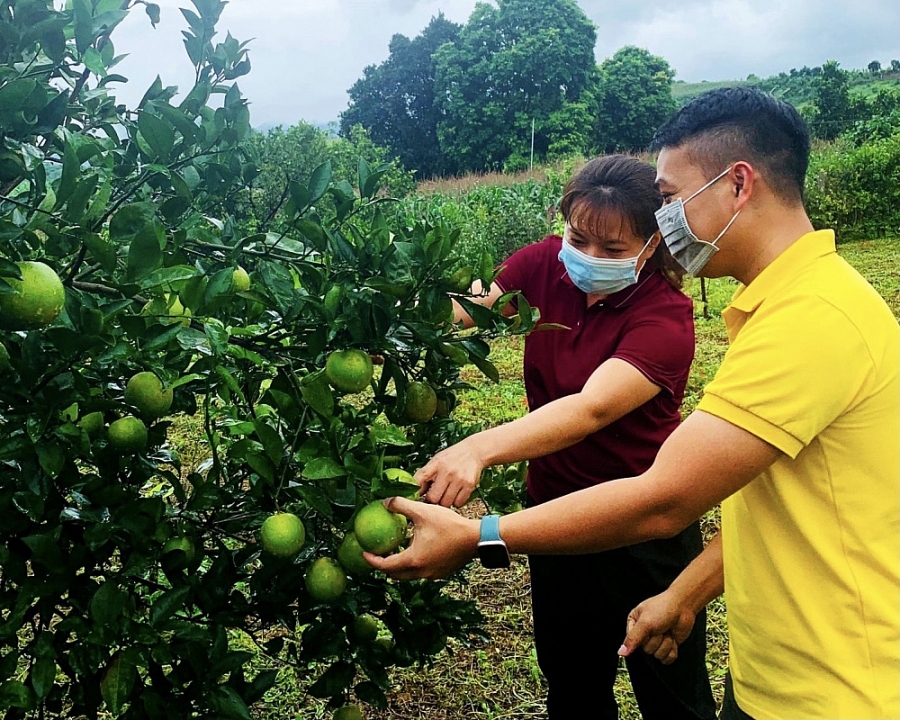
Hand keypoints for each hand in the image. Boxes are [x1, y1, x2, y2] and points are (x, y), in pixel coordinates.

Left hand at [363, 497, 479, 579]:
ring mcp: (432, 575)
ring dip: (400, 564)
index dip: (372, 560)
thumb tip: (385, 501)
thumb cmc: (449, 525)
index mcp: (413, 560)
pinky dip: (414, 564)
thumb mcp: (423, 512)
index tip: (365, 552)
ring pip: (408, 574)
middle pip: (395, 574)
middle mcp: (421, 572)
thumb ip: (401, 506)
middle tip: (378, 552)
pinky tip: (416, 549)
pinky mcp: (441, 573)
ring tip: (396, 549)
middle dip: (384, 565)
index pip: (385, 566)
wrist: (476, 538)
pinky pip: (421, 572)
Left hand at [415, 438, 485, 507]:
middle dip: (432, 500)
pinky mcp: (469, 485)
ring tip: (446, 495)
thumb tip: (416, 493)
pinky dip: (456, 502)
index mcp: (435, 465)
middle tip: (434, 497)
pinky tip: (455, 495)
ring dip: (444, 502)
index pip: (418, 481)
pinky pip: (458, 503)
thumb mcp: (436, 461)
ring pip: (446, 503)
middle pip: (433, 498)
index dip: (414, 492)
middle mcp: (446, 472)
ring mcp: (458, 479)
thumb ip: (425, 475)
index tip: (415, 496)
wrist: (474, 451)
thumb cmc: (452, 457)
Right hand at [617, 590, 697, 665]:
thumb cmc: (663, 608)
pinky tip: (673, 639)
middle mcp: (644, 634)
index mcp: (634, 624)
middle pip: (646, 650)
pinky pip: (667, 659)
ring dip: (666, 643)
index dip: (642, 638)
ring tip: (667, 631)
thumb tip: (621, 652)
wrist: (683, 606)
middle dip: (656, 640)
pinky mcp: (668, 646)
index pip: (632, 643)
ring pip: (658, 655)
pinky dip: (672, 650)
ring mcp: (657, 641)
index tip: (648, 629)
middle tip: (660, 628)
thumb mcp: (645, 622)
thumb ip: (632, 639)